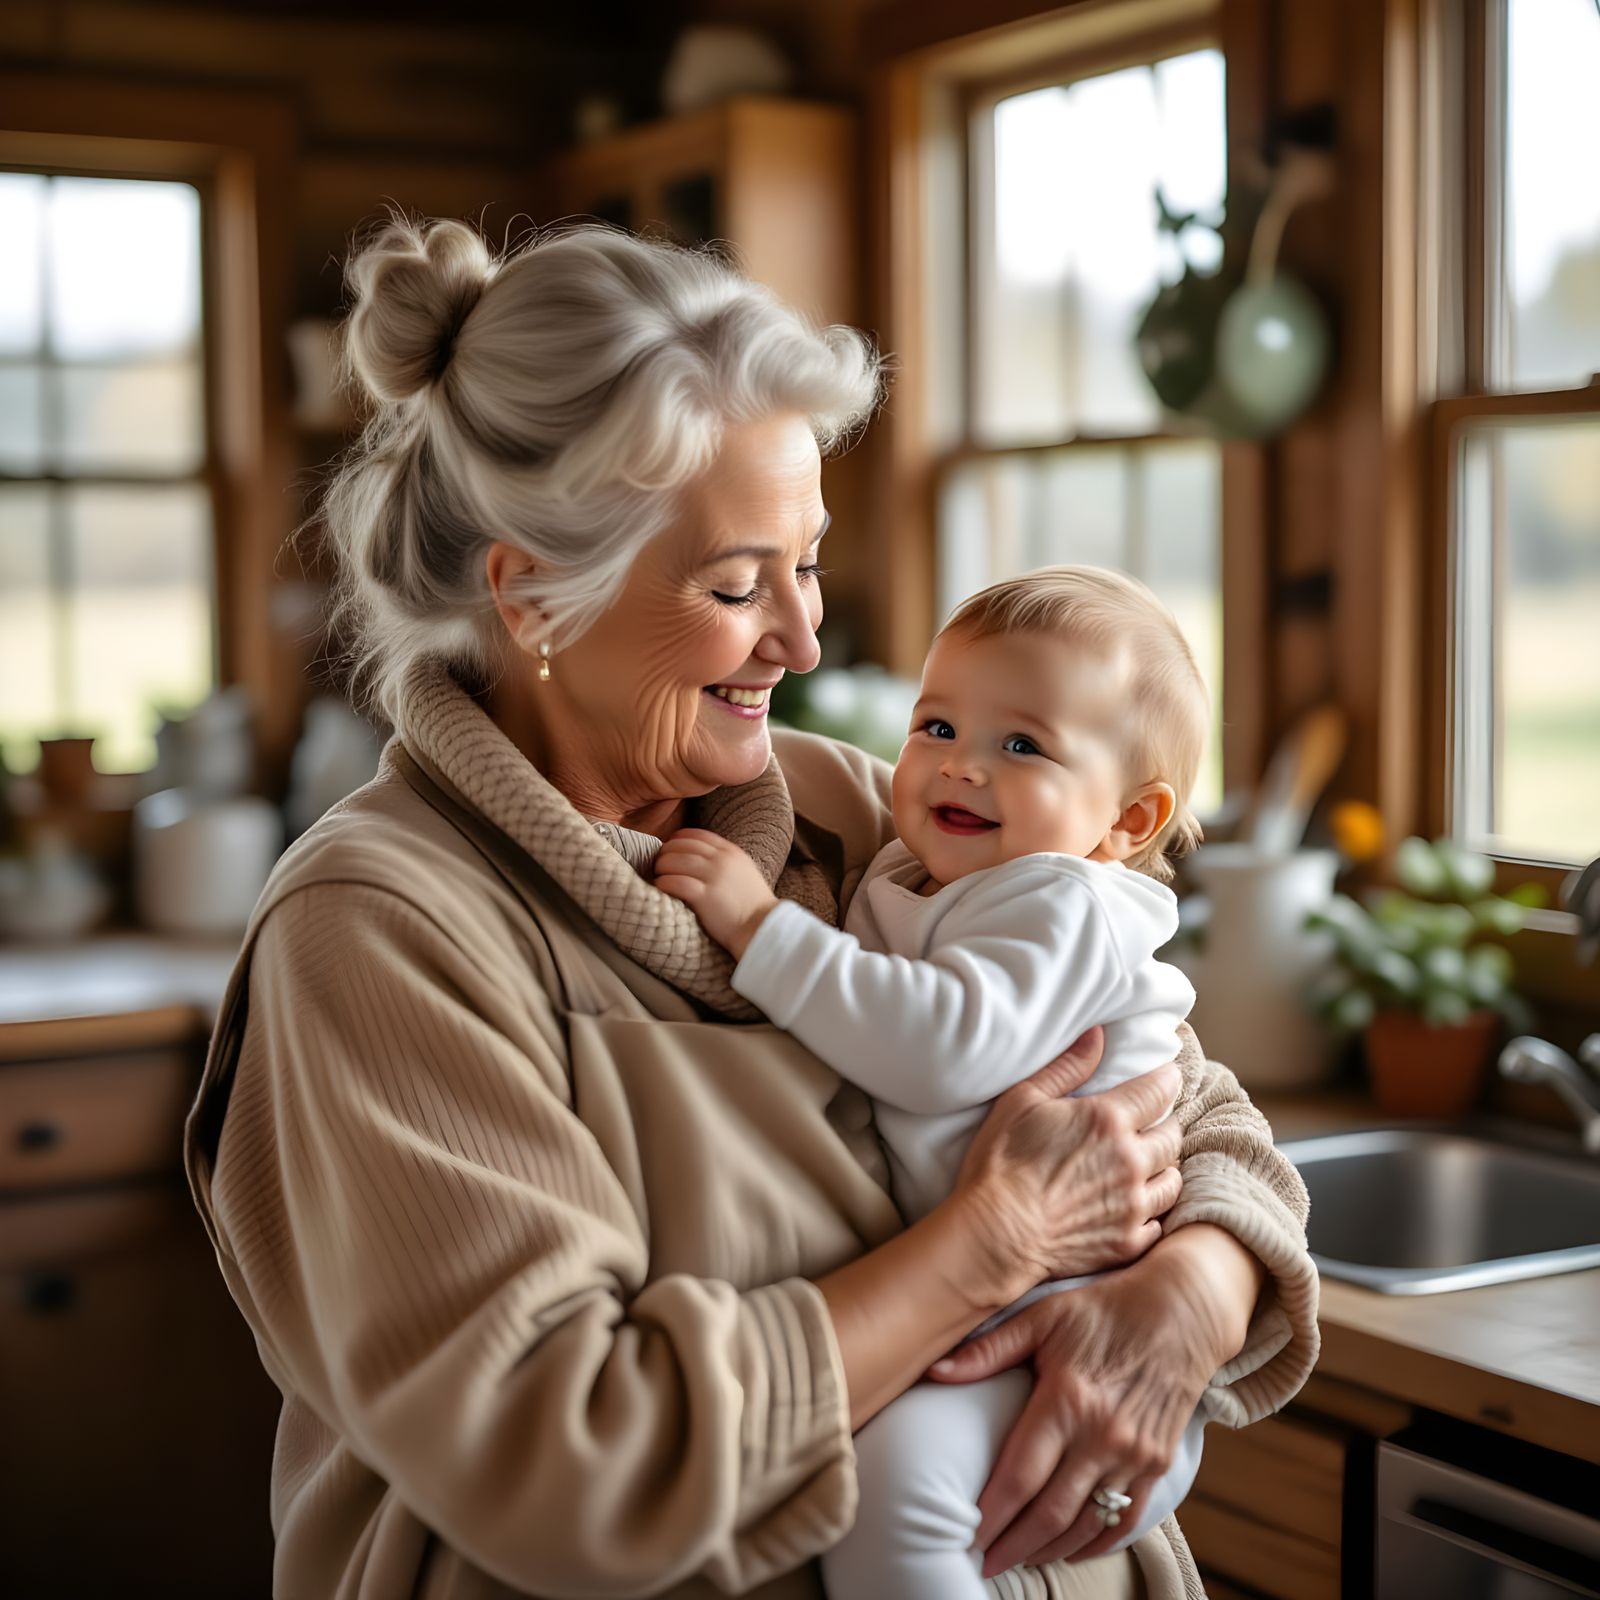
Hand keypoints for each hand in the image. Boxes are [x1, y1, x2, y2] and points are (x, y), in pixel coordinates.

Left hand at [653, 828, 778, 955]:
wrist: (762, 928)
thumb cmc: (752, 905)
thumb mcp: (743, 871)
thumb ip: (724, 861)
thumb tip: (698, 858)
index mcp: (730, 851)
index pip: (695, 835)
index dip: (677, 841)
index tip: (669, 851)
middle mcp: (722, 859)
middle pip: (680, 845)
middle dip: (665, 854)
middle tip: (659, 866)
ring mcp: (714, 876)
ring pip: (673, 861)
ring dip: (661, 869)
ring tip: (658, 878)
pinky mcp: (705, 896)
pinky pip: (674, 882)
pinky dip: (663, 883)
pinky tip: (661, 888)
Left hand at [929, 1238, 1228, 1576]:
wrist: (1183, 1309)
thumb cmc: (1105, 1308)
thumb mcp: (1044, 1315)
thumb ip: (990, 1348)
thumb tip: (934, 1370)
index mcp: (1067, 1399)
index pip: (1019, 1476)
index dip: (990, 1515)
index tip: (965, 1536)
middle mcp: (1103, 1435)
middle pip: (1049, 1513)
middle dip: (1012, 1545)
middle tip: (982, 1563)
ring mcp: (1135, 1454)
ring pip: (1085, 1524)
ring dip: (1048, 1550)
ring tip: (1016, 1558)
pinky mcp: (1159, 1463)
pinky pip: (1124, 1519)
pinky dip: (1093, 1542)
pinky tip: (1067, 1549)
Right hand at [948, 1036, 1183, 1309]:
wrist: (995, 1234)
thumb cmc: (1001, 1162)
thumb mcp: (1023, 1100)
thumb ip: (1066, 1066)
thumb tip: (1097, 1035)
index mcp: (1108, 1120)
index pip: (1159, 1091)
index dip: (1166, 1080)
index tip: (1166, 1077)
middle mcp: (1131, 1161)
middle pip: (1172, 1136)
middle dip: (1165, 1124)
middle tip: (1152, 1122)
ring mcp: (1133, 1206)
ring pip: (1172, 1181)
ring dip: (1162, 1168)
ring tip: (1147, 1164)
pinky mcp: (1128, 1242)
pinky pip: (1158, 1223)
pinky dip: (1151, 1211)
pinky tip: (1133, 1206)